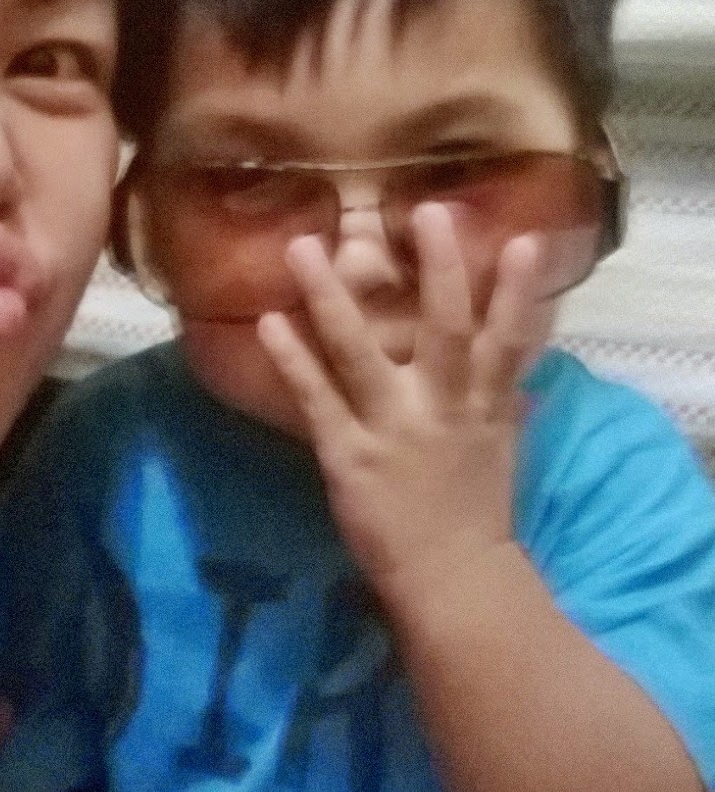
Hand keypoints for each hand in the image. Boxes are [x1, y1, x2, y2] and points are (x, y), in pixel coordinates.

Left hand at [257, 205, 552, 590]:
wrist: (452, 580)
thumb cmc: (474, 517)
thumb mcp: (500, 451)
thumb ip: (502, 402)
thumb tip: (516, 368)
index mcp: (485, 408)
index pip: (508, 340)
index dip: (517, 291)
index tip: (521, 238)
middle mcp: (442, 409)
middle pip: (446, 330)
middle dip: (440, 270)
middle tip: (427, 210)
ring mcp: (392, 429)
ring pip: (363, 352)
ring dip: (332, 296)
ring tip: (304, 247)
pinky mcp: (348, 455)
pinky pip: (317, 398)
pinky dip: (294, 359)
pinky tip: (269, 321)